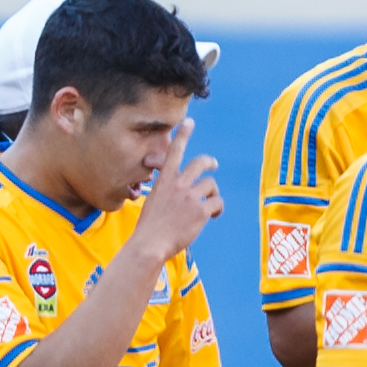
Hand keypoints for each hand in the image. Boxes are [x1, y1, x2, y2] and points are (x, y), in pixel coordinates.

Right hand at [131, 118, 223, 257]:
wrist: (149, 245)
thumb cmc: (148, 229)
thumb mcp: (152, 203)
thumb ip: (166, 194)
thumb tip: (178, 194)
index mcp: (164, 182)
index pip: (174, 152)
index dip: (183, 135)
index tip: (189, 121)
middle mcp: (178, 185)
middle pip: (200, 162)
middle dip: (209, 162)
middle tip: (213, 165)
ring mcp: (190, 197)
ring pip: (211, 185)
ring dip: (212, 194)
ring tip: (209, 206)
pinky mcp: (201, 211)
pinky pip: (217, 203)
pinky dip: (217, 209)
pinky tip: (212, 217)